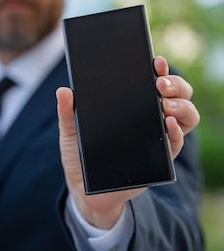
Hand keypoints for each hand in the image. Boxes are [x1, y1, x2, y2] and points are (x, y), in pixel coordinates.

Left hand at [56, 56, 199, 228]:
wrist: (85, 188)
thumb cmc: (80, 154)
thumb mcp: (70, 131)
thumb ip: (67, 112)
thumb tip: (64, 90)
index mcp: (130, 104)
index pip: (152, 80)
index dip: (159, 68)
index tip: (155, 61)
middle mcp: (149, 116)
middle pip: (177, 93)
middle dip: (174, 83)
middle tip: (159, 83)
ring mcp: (158, 136)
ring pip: (186, 115)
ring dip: (180, 105)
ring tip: (164, 103)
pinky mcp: (161, 158)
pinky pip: (177, 142)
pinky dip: (176, 131)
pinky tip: (166, 122)